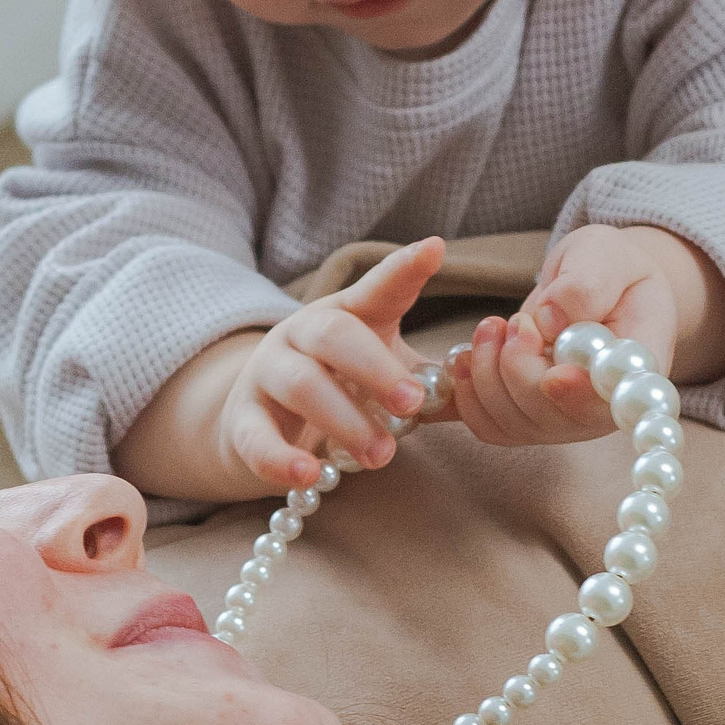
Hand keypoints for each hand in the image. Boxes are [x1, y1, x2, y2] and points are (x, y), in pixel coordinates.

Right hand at [213, 237, 448, 492]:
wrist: (265, 419)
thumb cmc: (344, 389)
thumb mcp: (388, 376)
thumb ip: (431, 383)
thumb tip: (482, 385)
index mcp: (348, 314)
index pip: (378, 288)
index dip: (404, 270)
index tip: (435, 250)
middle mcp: (302, 333)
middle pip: (334, 337)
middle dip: (375, 369)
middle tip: (412, 404)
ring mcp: (268, 373)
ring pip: (300, 386)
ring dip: (344, 421)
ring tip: (381, 456)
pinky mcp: (243, 419)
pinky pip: (256, 437)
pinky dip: (281, 458)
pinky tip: (309, 474)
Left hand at [449, 224, 724, 447]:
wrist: (595, 287)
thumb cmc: (610, 270)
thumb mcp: (608, 257)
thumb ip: (587, 284)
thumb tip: (551, 318)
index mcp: (637, 372)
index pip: (612, 402)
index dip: (579, 397)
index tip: (554, 374)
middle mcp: (602, 409)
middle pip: (551, 417)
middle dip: (519, 366)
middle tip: (518, 321)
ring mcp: (562, 421)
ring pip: (511, 422)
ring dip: (487, 372)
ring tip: (493, 326)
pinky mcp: (527, 420)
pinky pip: (487, 425)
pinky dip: (468, 392)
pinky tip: (467, 355)